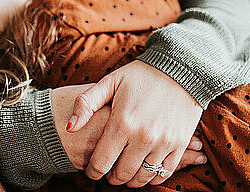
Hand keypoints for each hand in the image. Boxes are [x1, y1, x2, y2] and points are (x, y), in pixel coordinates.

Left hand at [51, 84, 206, 171]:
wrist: (180, 69)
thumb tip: (69, 127)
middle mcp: (142, 136)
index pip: (101, 163)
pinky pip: (164, 173)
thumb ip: (86, 103)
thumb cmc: (141, 75)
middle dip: (111, 178)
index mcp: (122, 123)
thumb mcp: (110, 82)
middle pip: (122, 175)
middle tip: (109, 173)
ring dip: (131, 180)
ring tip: (126, 173)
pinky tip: (145, 169)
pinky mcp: (179, 143)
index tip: (92, 171)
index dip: (93, 172)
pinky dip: (153, 177)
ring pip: (142, 178)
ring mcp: (163, 142)